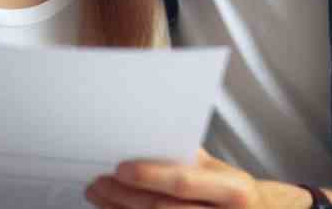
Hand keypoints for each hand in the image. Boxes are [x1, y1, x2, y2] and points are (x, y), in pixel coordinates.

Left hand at [85, 149, 312, 208]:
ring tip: (99, 196)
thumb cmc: (231, 190)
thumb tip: (143, 134)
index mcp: (233, 189)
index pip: (184, 182)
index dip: (149, 175)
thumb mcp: (217, 169)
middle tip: (98, 182)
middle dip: (124, 196)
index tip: (119, 167)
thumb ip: (185, 155)